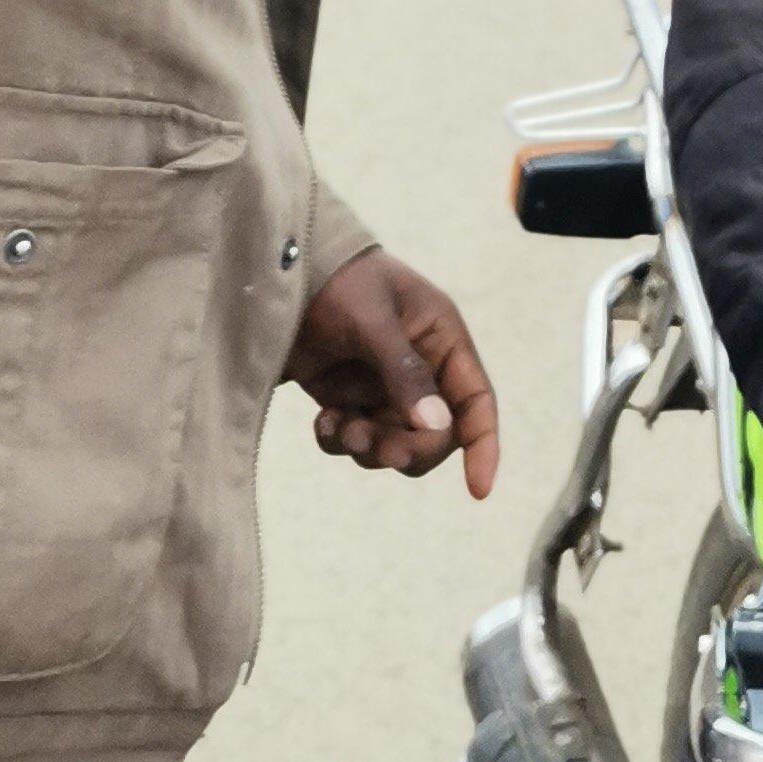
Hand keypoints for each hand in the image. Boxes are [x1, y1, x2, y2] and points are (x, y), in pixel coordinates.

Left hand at [284, 247, 500, 491]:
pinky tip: (321, 421)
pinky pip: (356, 440)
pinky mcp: (348, 398)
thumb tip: (437, 427)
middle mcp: (420, 367)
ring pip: (393, 444)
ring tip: (337, 426)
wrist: (279, 272)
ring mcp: (383, 386)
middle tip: (373, 447)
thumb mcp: (371, 320)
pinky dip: (340, 440)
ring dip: (367, 446)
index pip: (476, 400)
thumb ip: (404, 372)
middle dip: (405, 447)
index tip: (478, 490)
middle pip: (434, 436)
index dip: (483, 444)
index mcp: (441, 338)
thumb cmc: (337, 280)